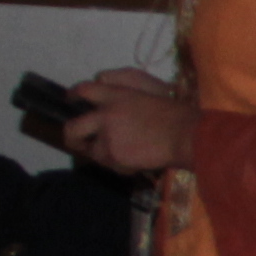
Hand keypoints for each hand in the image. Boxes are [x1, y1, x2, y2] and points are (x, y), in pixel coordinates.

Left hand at [67, 67, 191, 174]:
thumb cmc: (174, 115)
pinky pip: (111, 165)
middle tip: (79, 142)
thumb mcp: (146, 97)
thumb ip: (122, 103)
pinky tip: (138, 160)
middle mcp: (105, 115)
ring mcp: (108, 137)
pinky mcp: (114, 156)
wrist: (184, 135)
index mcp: (115, 96)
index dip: (74, 96)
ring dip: (106, 155)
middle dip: (72, 137)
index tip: (71, 101)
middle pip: (72, 128)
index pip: (84, 90)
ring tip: (126, 154)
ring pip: (94, 152)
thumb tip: (106, 115)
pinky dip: (121, 165)